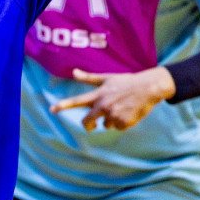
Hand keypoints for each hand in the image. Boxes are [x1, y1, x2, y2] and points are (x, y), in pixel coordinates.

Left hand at [49, 66, 174, 130]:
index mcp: (98, 95)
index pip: (77, 101)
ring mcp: (113, 115)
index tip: (51, 109)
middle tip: (93, 124)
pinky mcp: (124, 123)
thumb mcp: (107, 78)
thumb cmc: (126, 82)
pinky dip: (123, 122)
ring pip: (106, 125)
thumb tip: (73, 72)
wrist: (148, 87)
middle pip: (87, 122)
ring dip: (112, 120)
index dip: (63, 105)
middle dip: (89, 125)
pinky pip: (119, 127)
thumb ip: (89, 78)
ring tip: (122, 107)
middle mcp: (103, 105)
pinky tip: (129, 112)